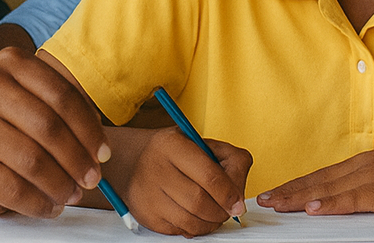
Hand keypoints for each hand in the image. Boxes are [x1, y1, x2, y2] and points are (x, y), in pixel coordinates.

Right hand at [0, 46, 109, 217]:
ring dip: (61, 184)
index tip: (103, 151)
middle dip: (78, 159)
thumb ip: (57, 104)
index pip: (62, 95)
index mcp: (10, 63)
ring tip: (72, 194)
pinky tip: (49, 206)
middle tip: (92, 178)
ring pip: (32, 161)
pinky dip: (38, 203)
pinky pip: (12, 189)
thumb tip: (98, 143)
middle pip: (49, 127)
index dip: (89, 127)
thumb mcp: (21, 91)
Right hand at [127, 131, 250, 235]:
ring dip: (210, 223)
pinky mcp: (146, 215)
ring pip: (190, 221)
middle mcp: (156, 169)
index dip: (229, 194)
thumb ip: (228, 159)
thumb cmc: (175, 152)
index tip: (239, 203)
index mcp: (172, 145)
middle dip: (221, 211)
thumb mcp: (201, 142)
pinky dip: (195, 228)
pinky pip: (180, 230)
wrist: (134, 161)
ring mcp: (148, 194)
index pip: (209, 176)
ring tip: (214, 213)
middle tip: (228, 209)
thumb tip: (238, 197)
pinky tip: (197, 216)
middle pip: (200, 202)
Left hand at [258, 147, 373, 217]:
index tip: (277, 190)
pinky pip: (352, 200)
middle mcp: (364, 166)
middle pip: (318, 179)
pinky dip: (330, 204)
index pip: (323, 174)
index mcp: (366, 162)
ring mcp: (373, 178)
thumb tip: (350, 196)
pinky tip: (313, 209)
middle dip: (289, 190)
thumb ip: (372, 183)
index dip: (298, 183)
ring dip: (299, 197)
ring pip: (328, 188)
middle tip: (264, 199)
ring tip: (276, 204)